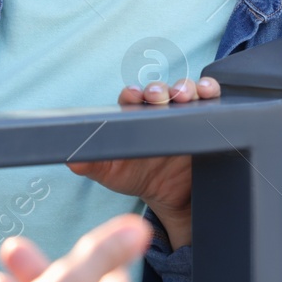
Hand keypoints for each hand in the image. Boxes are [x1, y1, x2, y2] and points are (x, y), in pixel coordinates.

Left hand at [66, 77, 220, 248]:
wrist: (170, 194)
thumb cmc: (135, 174)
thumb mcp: (111, 172)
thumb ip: (91, 163)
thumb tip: (70, 159)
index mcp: (133, 116)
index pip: (132, 98)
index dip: (132, 94)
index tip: (133, 96)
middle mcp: (158, 109)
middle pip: (160, 90)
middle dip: (160, 89)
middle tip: (159, 96)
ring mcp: (182, 112)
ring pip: (185, 90)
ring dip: (185, 87)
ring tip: (186, 95)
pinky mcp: (206, 119)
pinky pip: (210, 100)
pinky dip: (210, 91)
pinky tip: (209, 93)